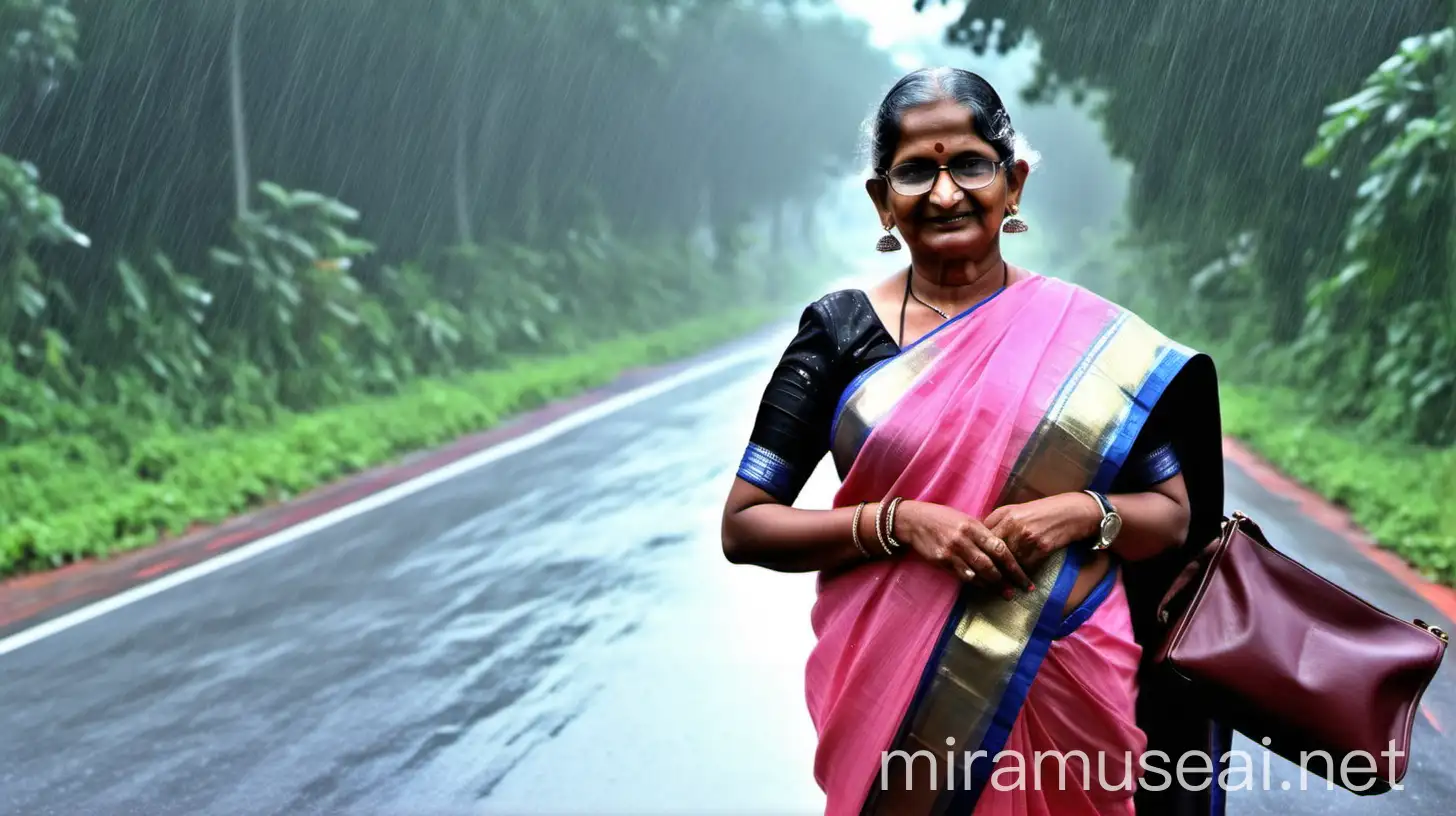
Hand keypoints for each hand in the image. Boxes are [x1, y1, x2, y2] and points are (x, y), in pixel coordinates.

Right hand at [890, 500, 1033, 594]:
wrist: (913, 520)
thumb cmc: (942, 517)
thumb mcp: (965, 518)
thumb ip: (982, 533)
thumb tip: (1001, 549)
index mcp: (973, 525)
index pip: (999, 548)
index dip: (1014, 565)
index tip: (1025, 577)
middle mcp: (964, 539)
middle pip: (990, 564)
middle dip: (1006, 580)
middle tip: (1018, 590)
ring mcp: (951, 551)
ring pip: (977, 572)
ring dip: (992, 585)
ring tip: (1004, 593)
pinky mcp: (941, 560)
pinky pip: (962, 575)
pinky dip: (975, 582)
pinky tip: (984, 586)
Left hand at [984, 493, 1102, 574]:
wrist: (1071, 512)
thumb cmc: (1041, 511)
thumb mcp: (1015, 509)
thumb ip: (996, 521)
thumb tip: (980, 538)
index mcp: (1004, 514)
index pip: (984, 537)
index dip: (979, 552)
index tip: (976, 564)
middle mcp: (1013, 525)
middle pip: (994, 552)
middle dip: (990, 567)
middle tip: (985, 581)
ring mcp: (1028, 537)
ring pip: (1010, 562)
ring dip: (1006, 576)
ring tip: (1002, 588)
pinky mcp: (1042, 548)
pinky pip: (1027, 566)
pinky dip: (1024, 575)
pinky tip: (1022, 584)